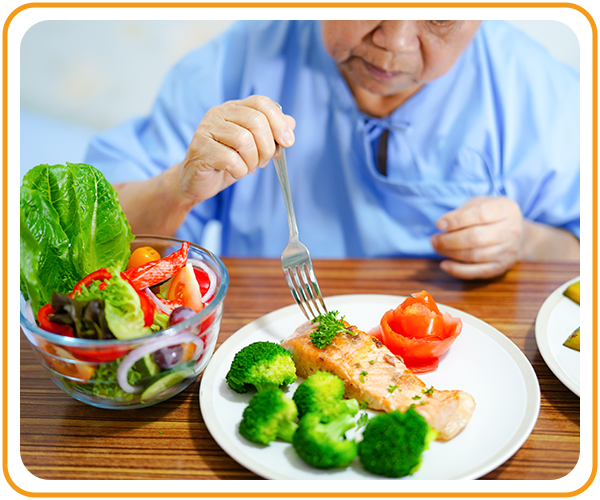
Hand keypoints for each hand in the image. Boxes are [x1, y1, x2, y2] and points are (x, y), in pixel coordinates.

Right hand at [178, 95, 295, 204]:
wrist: (199, 181)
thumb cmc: (227, 161)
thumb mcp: (255, 147)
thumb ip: (271, 133)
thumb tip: (291, 122)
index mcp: (233, 108)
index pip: (261, 103)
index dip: (279, 122)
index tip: (288, 142)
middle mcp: (218, 113)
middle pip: (255, 121)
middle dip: (267, 146)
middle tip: (263, 161)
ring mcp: (206, 129)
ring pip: (244, 140)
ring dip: (252, 161)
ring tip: (247, 167)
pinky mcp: (200, 149)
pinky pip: (230, 159)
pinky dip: (239, 171)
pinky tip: (235, 172)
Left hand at [430, 196, 522, 279]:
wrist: (517, 233)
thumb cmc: (491, 215)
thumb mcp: (480, 203)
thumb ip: (463, 211)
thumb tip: (443, 225)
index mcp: (504, 209)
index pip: (479, 214)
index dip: (456, 220)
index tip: (439, 224)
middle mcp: (510, 230)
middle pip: (476, 237)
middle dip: (449, 240)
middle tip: (434, 239)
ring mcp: (507, 250)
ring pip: (475, 255)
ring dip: (451, 253)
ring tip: (437, 247)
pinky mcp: (501, 266)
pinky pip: (478, 272)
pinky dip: (458, 270)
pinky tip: (444, 265)